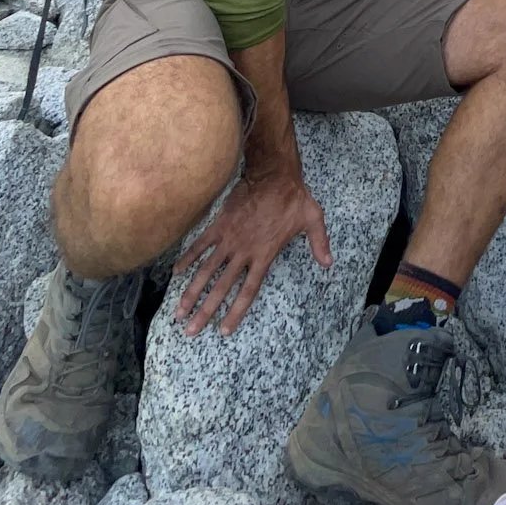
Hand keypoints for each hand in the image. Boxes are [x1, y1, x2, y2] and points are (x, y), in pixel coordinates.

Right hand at [173, 161, 331, 335]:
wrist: (274, 174)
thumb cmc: (294, 198)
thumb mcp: (313, 220)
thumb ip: (320, 244)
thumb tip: (329, 264)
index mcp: (264, 255)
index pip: (248, 291)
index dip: (235, 311)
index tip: (223, 330)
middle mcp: (244, 251)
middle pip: (221, 288)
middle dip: (205, 310)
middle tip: (189, 330)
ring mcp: (230, 238)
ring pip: (206, 270)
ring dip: (191, 291)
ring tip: (178, 311)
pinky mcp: (220, 224)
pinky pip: (201, 244)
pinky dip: (188, 258)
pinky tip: (176, 273)